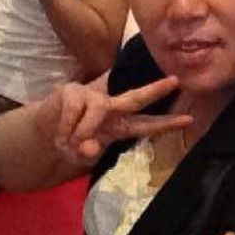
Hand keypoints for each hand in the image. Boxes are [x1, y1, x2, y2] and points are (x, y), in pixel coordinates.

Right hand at [34, 75, 192, 162]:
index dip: (166, 123)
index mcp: (119, 124)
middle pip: (136, 98)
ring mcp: (92, 96)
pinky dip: (67, 127)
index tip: (188, 120)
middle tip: (176, 80)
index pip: (146, 124)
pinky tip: (60, 132)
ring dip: (83, 130)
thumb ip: (88, 152)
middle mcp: (110, 107)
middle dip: (156, 90)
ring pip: (98, 110)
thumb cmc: (73, 141)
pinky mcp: (73, 91)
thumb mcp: (82, 153)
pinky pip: (74, 111)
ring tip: (68, 142)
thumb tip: (89, 146)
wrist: (46, 131)